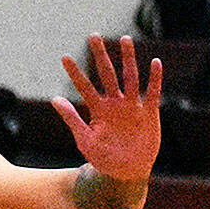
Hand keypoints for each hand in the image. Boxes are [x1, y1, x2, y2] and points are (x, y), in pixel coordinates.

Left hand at [52, 34, 161, 181]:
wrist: (124, 172)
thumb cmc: (102, 157)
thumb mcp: (84, 138)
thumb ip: (71, 118)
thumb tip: (54, 99)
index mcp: (98, 110)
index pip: (84, 87)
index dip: (75, 73)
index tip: (64, 58)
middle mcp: (115, 104)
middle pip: (107, 74)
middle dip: (100, 56)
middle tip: (93, 36)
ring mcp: (132, 107)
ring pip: (130, 77)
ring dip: (128, 59)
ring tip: (124, 39)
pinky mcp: (149, 113)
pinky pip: (152, 93)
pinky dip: (154, 79)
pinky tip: (155, 63)